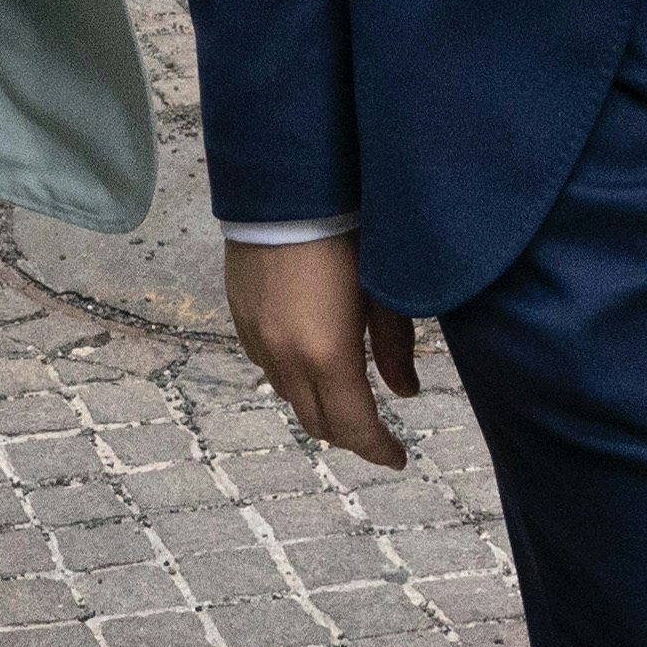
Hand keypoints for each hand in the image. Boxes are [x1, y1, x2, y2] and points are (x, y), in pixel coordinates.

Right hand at [225, 235, 417, 466]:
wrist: (285, 189)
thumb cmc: (346, 232)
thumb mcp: (383, 291)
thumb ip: (394, 347)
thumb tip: (405, 392)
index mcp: (327, 356)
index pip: (353, 427)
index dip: (377, 449)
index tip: (398, 457)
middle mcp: (286, 359)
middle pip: (317, 422)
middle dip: (349, 435)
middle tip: (375, 433)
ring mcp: (258, 341)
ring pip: (289, 396)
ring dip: (319, 406)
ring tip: (346, 396)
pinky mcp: (240, 321)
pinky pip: (268, 367)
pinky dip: (293, 378)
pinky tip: (310, 361)